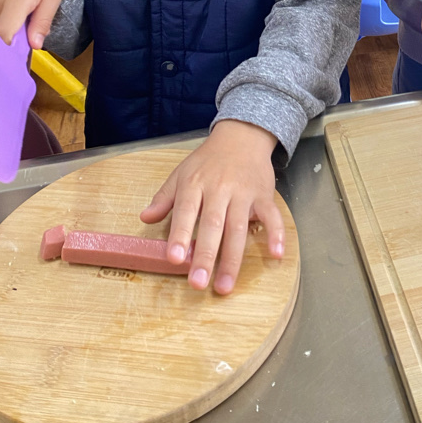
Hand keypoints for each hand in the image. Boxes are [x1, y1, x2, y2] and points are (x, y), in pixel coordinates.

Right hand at [0, 0, 62, 48]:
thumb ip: (43, 21)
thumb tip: (34, 45)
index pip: (5, 33)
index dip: (16, 44)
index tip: (27, 42)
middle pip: (3, 32)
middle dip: (18, 31)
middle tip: (30, 15)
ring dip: (9, 23)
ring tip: (19, 6)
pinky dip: (0, 16)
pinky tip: (8, 2)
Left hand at [140, 120, 283, 294]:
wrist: (241, 136)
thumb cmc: (208, 160)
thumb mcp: (182, 173)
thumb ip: (164, 198)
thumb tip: (145, 218)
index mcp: (195, 184)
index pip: (186, 211)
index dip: (179, 235)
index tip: (174, 258)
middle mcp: (220, 189)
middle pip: (213, 225)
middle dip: (205, 255)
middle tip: (197, 283)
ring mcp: (244, 193)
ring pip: (238, 228)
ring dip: (232, 259)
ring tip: (225, 286)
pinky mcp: (264, 195)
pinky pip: (272, 216)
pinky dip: (276, 234)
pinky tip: (276, 254)